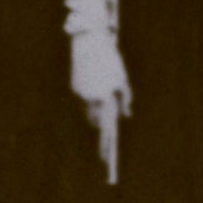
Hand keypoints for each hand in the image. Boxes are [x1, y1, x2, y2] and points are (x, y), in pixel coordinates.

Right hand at [67, 30, 130, 149]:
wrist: (90, 44)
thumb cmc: (111, 62)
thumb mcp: (122, 80)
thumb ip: (126, 99)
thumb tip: (127, 115)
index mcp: (106, 98)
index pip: (107, 126)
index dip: (107, 143)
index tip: (106, 158)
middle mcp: (91, 98)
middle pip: (97, 120)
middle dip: (102, 126)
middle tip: (105, 141)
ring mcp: (81, 93)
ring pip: (90, 109)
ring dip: (97, 110)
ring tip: (104, 96)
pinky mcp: (75, 87)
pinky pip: (85, 96)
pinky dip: (91, 93)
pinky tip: (94, 79)